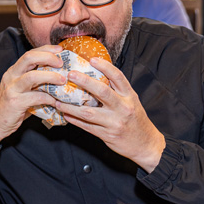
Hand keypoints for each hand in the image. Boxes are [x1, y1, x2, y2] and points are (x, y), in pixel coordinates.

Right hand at [0, 46, 66, 145]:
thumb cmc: (12, 107)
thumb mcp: (21, 89)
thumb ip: (35, 82)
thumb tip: (58, 76)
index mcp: (13, 71)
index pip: (30, 53)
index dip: (46, 49)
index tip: (60, 50)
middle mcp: (11, 76)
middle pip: (29, 58)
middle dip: (48, 57)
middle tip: (61, 63)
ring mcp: (12, 89)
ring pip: (32, 76)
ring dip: (50, 76)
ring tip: (62, 80)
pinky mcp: (15, 102)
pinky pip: (35, 97)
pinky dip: (48, 98)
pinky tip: (55, 101)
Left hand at [53, 58, 165, 172]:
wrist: (146, 145)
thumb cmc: (136, 120)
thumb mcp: (132, 101)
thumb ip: (117, 91)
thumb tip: (97, 76)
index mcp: (130, 96)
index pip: (118, 77)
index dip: (105, 67)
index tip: (92, 59)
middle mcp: (123, 108)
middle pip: (102, 92)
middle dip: (85, 82)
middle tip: (70, 74)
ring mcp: (114, 122)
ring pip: (89, 113)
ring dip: (71, 106)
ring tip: (58, 101)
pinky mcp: (107, 135)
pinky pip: (87, 127)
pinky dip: (75, 120)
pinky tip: (65, 115)